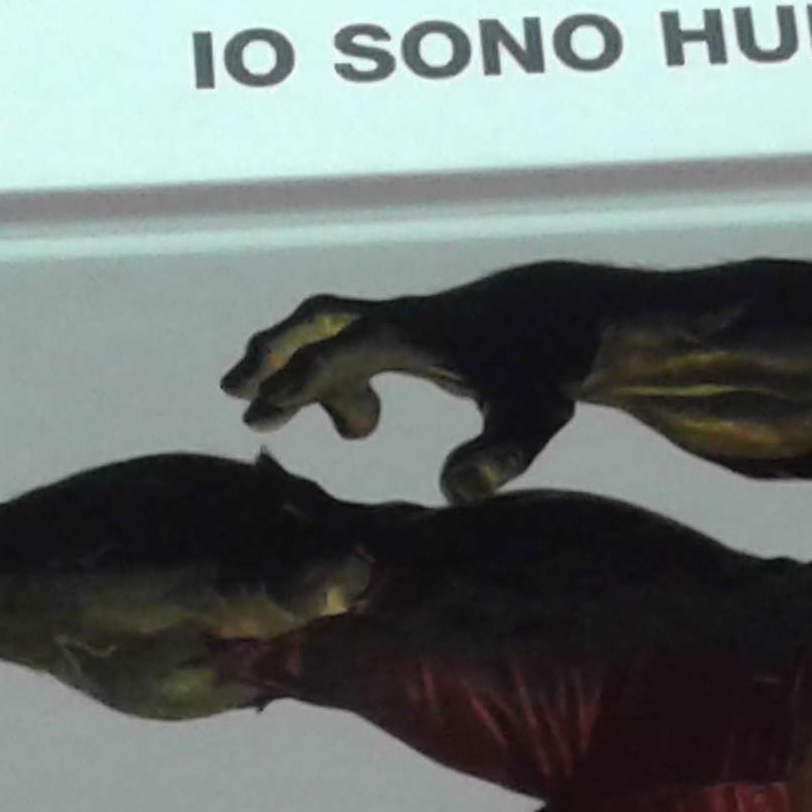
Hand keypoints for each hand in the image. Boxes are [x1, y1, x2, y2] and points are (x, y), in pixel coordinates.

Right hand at [221, 293, 571, 503]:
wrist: (577, 318)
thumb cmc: (550, 368)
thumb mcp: (531, 418)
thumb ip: (497, 456)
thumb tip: (453, 493)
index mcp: (406, 334)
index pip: (332, 357)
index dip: (292, 389)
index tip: (255, 419)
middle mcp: (399, 319)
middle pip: (316, 323)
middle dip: (272, 354)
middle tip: (234, 391)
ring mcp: (410, 320)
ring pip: (333, 328)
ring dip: (300, 364)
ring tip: (285, 420)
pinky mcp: (424, 329)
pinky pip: (360, 341)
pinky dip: (340, 372)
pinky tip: (358, 422)